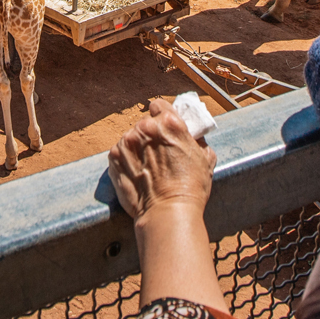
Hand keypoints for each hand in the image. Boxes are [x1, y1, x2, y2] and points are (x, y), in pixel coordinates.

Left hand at [108, 99, 215, 223]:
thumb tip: (194, 136)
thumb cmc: (190, 188)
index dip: (162, 116)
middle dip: (150, 135)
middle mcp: (146, 128)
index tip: (163, 126)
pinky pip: (119, 151)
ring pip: (131, 137)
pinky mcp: (114, 157)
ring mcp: (127, 142)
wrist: (168, 213)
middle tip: (158, 153)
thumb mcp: (205, 158)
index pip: (159, 105)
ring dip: (137, 147)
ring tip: (147, 167)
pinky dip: (126, 159)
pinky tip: (137, 173)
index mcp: (169, 122)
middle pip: (145, 123)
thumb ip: (197, 140)